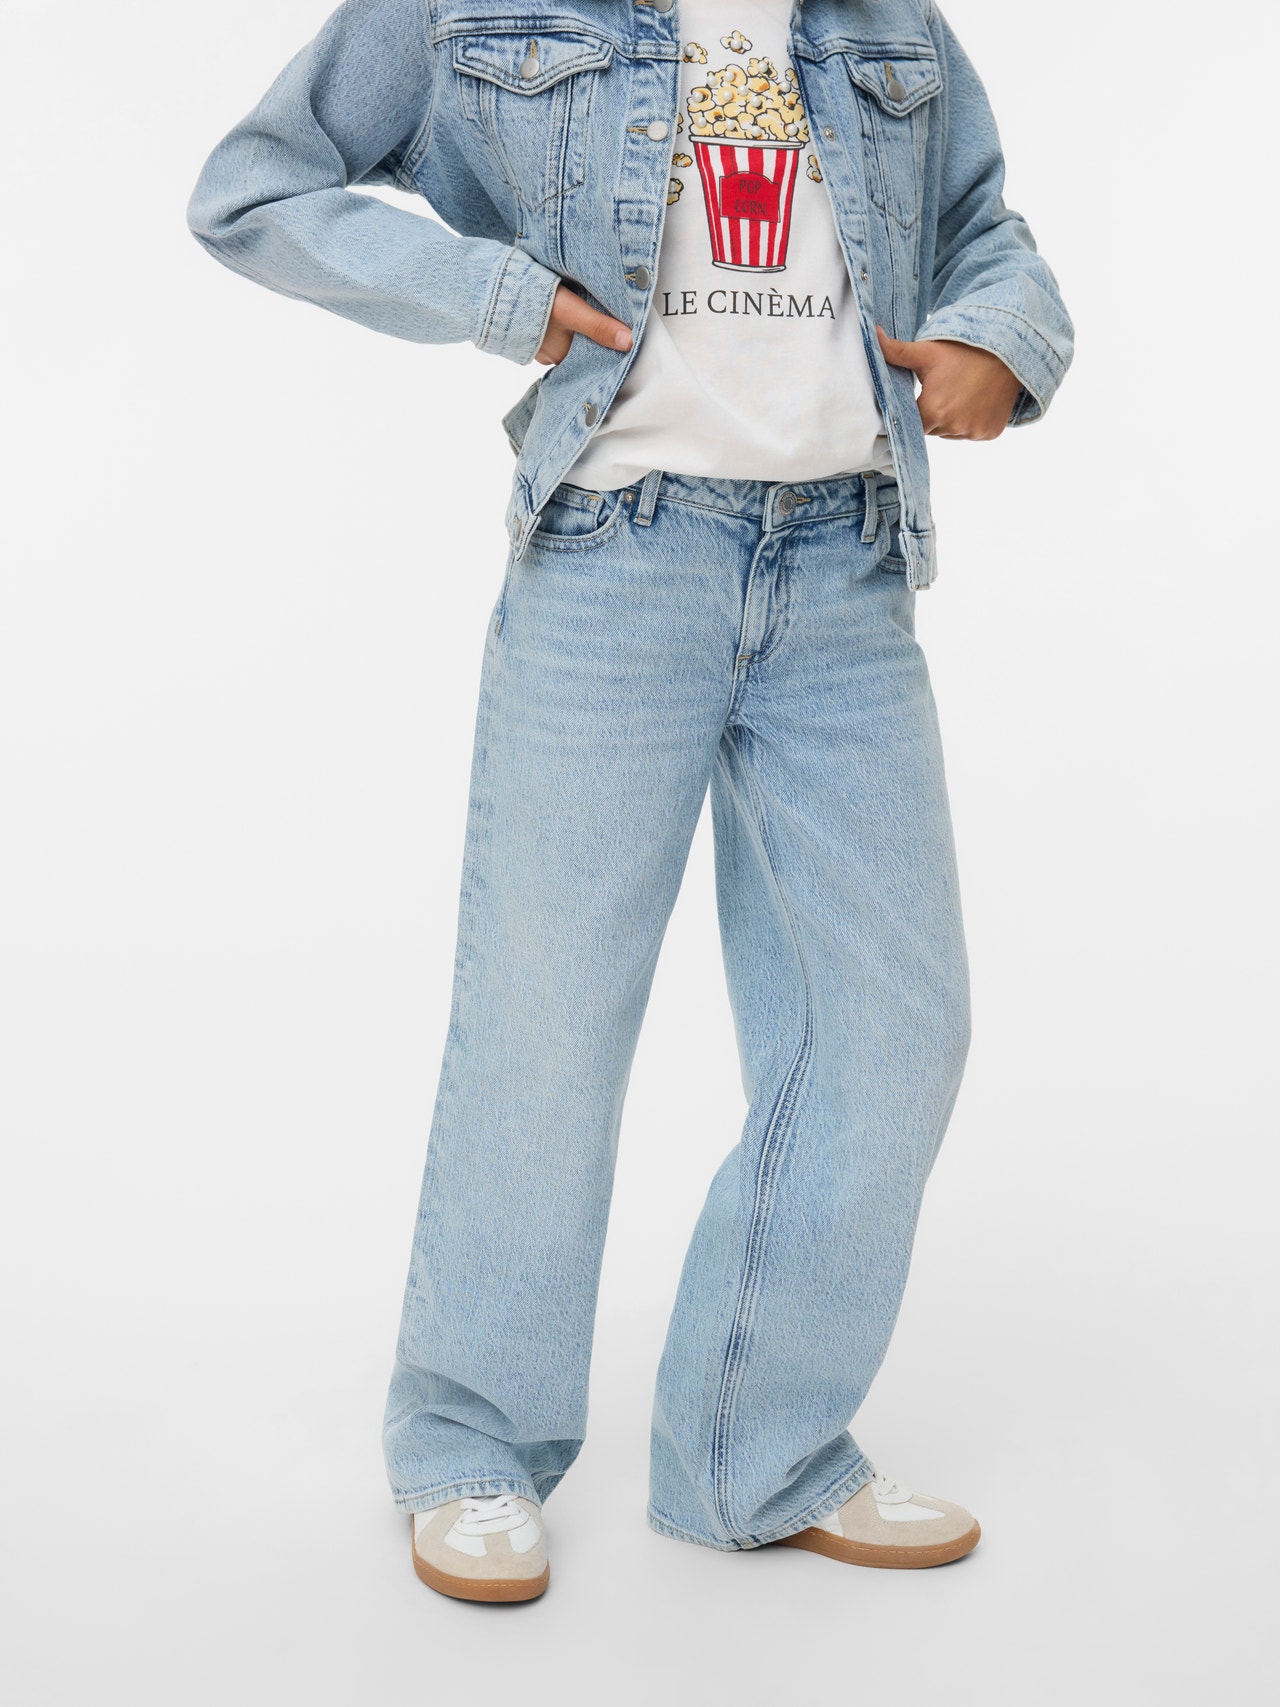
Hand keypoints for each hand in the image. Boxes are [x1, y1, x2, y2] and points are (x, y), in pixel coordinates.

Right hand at [536, 284, 632, 364]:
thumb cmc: (533, 301)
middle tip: (603, 312)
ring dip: (574, 324)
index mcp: (562, 357)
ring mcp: (536, 344)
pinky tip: (563, 305)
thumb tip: (628, 342)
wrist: (492, 288)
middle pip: (579, 345)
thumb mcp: (572, 311)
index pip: (592, 354)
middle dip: (590, 332)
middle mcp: (549, 356)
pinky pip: (550, 328)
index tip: (618, 330)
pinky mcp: (528, 330)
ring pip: (565, 335)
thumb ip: (599, 327)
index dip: (605, 342)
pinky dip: (559, 319)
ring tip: (584, 306)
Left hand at [877, 327, 1020, 439]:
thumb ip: (896, 352)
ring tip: (962, 393)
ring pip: (951, 432)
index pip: (911, 424)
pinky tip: (976, 401)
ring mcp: (973, 431)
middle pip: (932, 429)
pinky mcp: (989, 433)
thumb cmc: (965, 350)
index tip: (919, 400)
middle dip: (933, 414)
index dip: (913, 412)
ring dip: (952, 420)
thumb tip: (873, 337)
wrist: (1009, 350)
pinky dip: (972, 422)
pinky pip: (972, 433)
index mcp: (933, 411)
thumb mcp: (928, 352)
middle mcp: (953, 427)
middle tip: (944, 389)